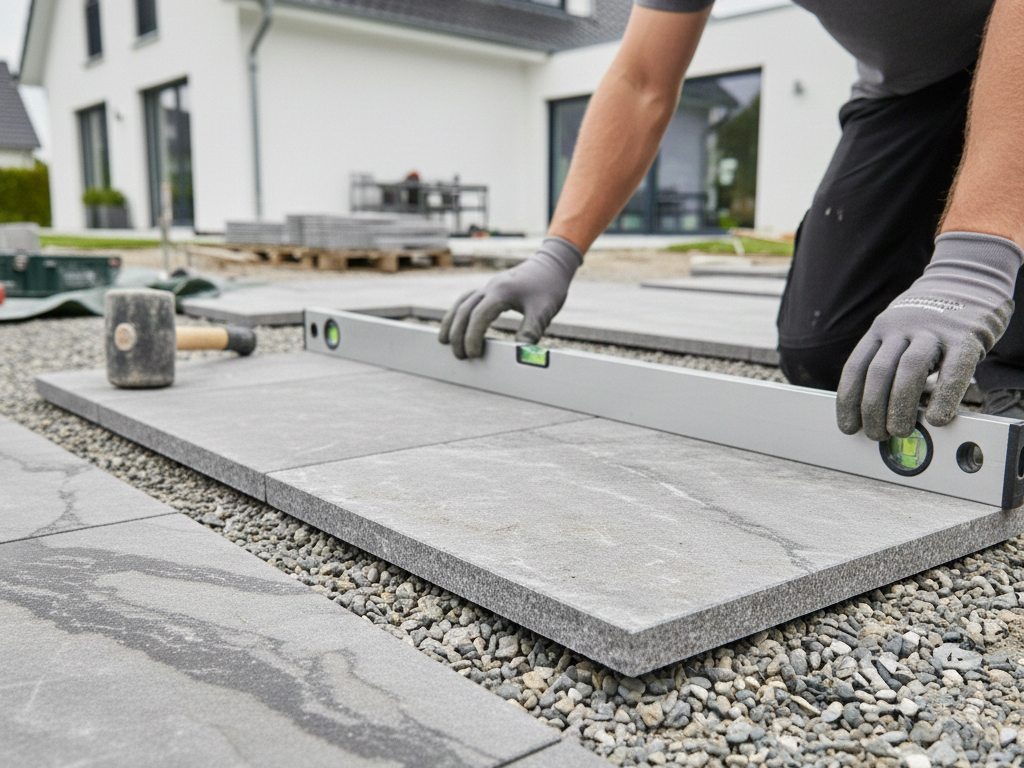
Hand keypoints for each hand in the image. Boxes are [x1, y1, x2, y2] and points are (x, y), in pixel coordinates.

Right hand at [438, 236, 582, 358]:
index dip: (472, 337)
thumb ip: (531, 331)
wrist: (552, 264)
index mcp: (502, 292)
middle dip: (458, 335)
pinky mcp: (490, 288)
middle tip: (460, 356)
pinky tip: (456, 325)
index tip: (474, 355)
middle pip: (464, 311)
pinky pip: (466, 299)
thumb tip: (520, 354)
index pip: (479, 317)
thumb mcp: (545, 311)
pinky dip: (457, 313)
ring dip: (451, 323)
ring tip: (444, 342)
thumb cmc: (549, 287)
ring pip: (460, 303)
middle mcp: (490, 287)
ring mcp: (488, 286)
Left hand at [836, 232, 1022, 440]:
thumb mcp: (901, 330)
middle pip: (878, 372)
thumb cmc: (932, 316)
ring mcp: (935, 330)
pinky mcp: (967, 336)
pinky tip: (937, 418)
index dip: (848, 401)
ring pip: (910, 371)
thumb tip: (879, 410)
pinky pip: (954, 371)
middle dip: (872, 410)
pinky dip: (943, 398)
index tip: (847, 426)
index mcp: (881, 328)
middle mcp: (903, 327)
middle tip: (876, 435)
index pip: (855, 367)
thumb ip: (890, 360)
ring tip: (900, 431)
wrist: (970, 275)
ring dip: (900, 407)